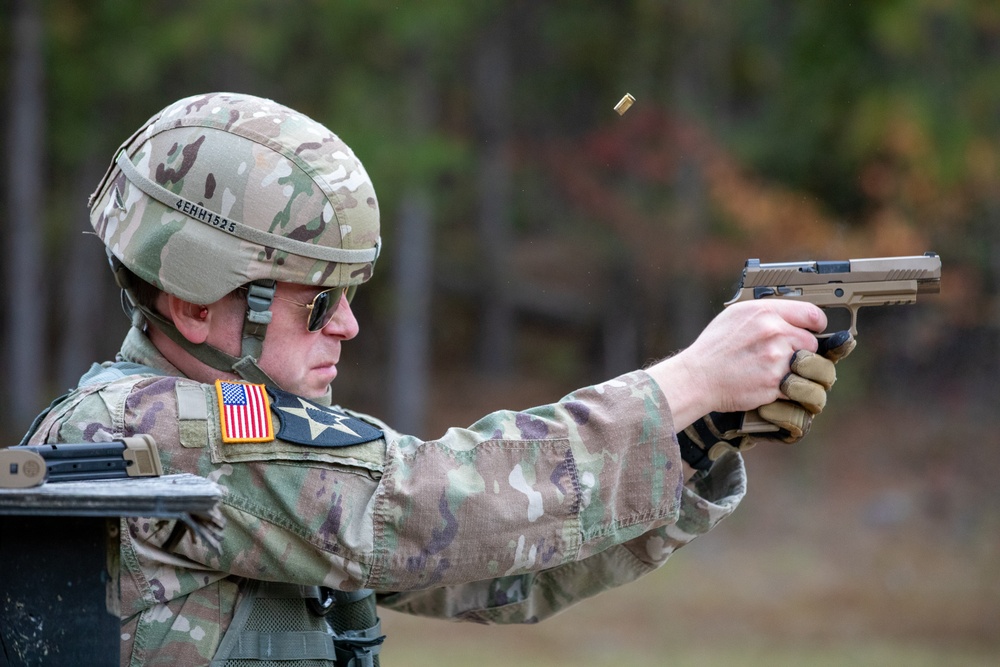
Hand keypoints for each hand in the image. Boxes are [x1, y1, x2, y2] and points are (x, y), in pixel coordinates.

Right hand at [677, 330, 855, 470]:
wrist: (698, 377)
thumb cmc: (713, 348)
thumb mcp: (735, 316)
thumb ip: (766, 314)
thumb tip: (791, 317)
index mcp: (765, 313)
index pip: (812, 314)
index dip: (817, 324)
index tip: (816, 330)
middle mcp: (773, 333)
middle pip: (812, 343)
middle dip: (803, 351)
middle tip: (789, 357)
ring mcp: (775, 360)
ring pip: (809, 367)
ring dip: (802, 372)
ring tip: (789, 374)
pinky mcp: (774, 384)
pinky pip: (796, 387)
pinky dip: (788, 389)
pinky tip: (773, 385)